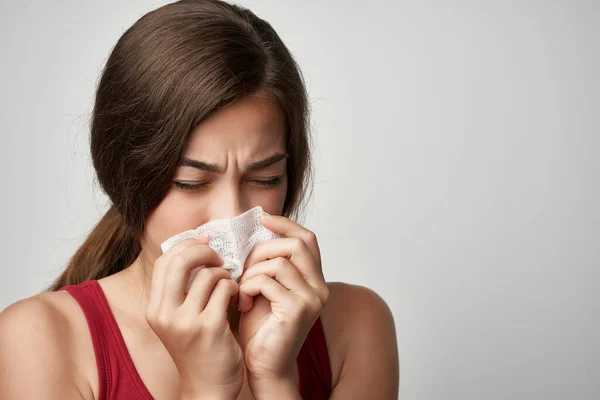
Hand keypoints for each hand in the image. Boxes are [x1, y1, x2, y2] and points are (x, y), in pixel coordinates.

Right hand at [146, 236, 244, 398]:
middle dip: (204, 251)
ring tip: (229, 286)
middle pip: (180, 261)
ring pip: (208, 274)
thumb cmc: (199, 349)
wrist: (208, 388)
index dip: (186, 246)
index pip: (164, 261)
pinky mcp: (210, 328)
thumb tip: (195, 246)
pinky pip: (225, 289)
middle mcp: (165, 315)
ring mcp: (186, 322)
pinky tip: (236, 298)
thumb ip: (181, 289)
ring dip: (225, 274)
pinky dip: (234, 288)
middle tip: (219, 257)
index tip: (204, 243)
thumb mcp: (179, 319)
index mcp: (155, 309)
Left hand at [237, 214, 329, 386]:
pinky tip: (243, 302)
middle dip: (263, 249)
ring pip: (278, 262)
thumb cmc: (261, 328)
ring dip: (252, 272)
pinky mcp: (297, 310)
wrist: (263, 366)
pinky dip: (249, 286)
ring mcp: (312, 299)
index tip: (262, 218)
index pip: (307, 239)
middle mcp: (320, 288)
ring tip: (243, 289)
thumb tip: (256, 230)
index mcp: (314, 280)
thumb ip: (269, 263)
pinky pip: (268, 281)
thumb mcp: (266, 287)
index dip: (285, 224)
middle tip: (245, 267)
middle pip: (296, 244)